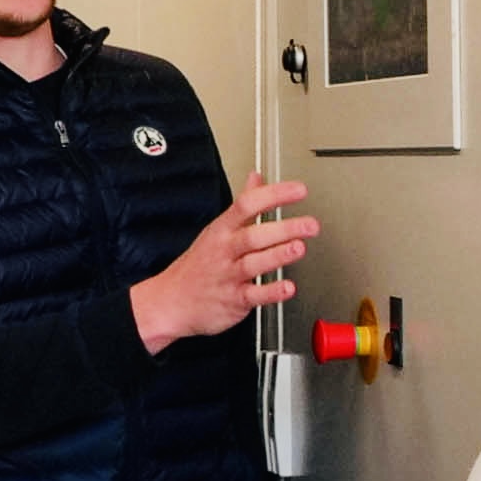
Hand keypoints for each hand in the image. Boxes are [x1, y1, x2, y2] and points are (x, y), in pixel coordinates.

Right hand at [131, 174, 318, 352]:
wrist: (170, 302)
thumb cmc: (198, 265)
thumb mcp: (217, 229)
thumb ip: (243, 204)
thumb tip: (257, 178)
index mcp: (222, 230)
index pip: (247, 205)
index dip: (274, 195)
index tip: (299, 191)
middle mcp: (225, 251)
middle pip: (253, 235)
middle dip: (283, 229)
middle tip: (310, 224)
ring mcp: (229, 276)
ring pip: (254, 263)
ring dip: (278, 255)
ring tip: (299, 248)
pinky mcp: (234, 300)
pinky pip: (254, 296)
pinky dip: (271, 292)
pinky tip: (288, 287)